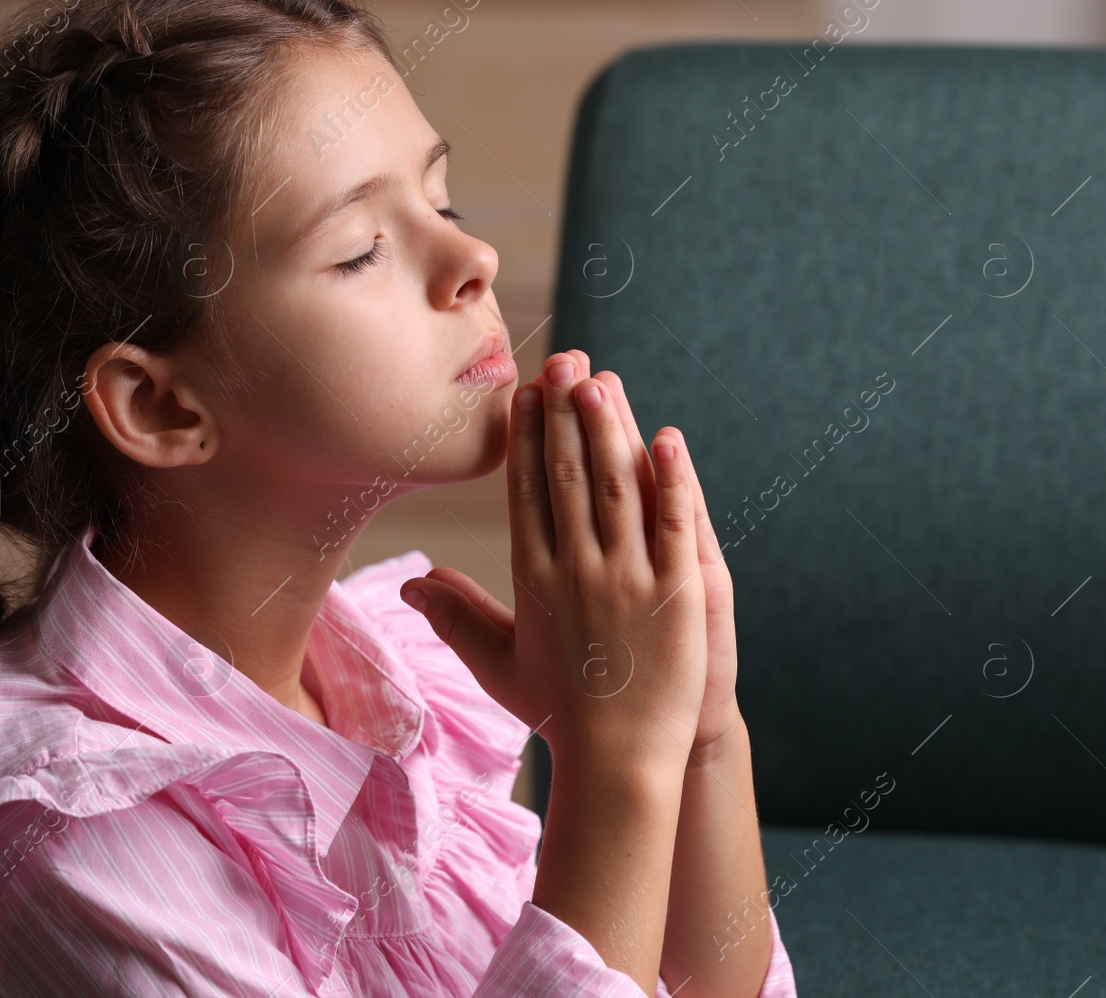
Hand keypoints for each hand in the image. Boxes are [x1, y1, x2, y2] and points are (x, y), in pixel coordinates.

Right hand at [399, 350, 707, 770]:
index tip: (528, 392)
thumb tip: (412, 582)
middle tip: (564, 360)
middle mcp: (577, 570)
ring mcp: (629, 579)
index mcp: (535, 579)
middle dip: (564, 413)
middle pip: (568, 476)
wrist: (619, 761)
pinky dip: (672, 481)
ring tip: (602, 380)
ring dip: (609, 429)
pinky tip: (668, 439)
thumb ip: (456, 615)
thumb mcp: (498, 663)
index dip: (529, 437)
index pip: (528, 492)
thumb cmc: (560, 712)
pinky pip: (676, 524)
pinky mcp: (678, 592)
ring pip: (617, 488)